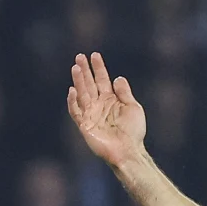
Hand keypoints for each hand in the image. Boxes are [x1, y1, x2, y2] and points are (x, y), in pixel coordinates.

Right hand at [67, 52, 146, 168]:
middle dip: (85, 70)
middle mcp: (99, 104)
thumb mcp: (133, 107)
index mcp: (111, 99)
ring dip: (78, 81)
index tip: (94, 55)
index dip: (98, 68)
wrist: (128, 150)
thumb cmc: (134, 131)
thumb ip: (124, 93)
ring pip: (82, 94)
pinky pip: (76, 112)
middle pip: (89, 84)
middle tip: (79, 56)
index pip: (102, 80)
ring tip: (76, 68)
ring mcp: (91, 114)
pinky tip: (73, 91)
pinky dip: (73, 102)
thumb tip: (117, 78)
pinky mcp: (85, 125)